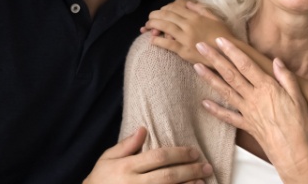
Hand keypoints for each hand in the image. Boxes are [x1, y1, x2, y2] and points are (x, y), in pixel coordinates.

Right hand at [83, 127, 212, 183]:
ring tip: (203, 180)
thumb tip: (143, 129)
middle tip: (206, 166)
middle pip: (168, 175)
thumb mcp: (107, 159)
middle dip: (190, 170)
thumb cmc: (100, 179)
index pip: (158, 157)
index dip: (180, 153)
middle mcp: (134, 183)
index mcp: (126, 167)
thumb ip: (126, 145)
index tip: (194, 151)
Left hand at [143, 0, 230, 65]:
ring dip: (154, 25)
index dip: (165, 8)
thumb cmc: (223, 36)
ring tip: (147, 25)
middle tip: (149, 17)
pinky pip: (168, 44)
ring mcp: (186, 38)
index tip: (160, 11)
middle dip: (156, 15)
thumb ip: (201, 9)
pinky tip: (152, 40)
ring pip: (166, 27)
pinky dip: (158, 41)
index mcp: (196, 16)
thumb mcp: (215, 18)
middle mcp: (190, 25)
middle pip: (168, 16)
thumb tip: (188, 2)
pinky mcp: (184, 51)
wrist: (229, 54)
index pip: (175, 8)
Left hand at [194, 38, 307, 182]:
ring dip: (210, 78)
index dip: (232, 51)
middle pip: (231, 75)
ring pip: (225, 92)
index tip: (220, 40)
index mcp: (268, 88)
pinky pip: (228, 116)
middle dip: (215, 59)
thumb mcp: (299, 98)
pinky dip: (215, 110)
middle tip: (201, 47)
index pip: (246, 65)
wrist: (294, 153)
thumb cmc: (300, 126)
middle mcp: (254, 98)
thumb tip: (276, 61)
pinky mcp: (247, 125)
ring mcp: (248, 112)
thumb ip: (286, 78)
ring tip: (196, 67)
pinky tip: (204, 103)